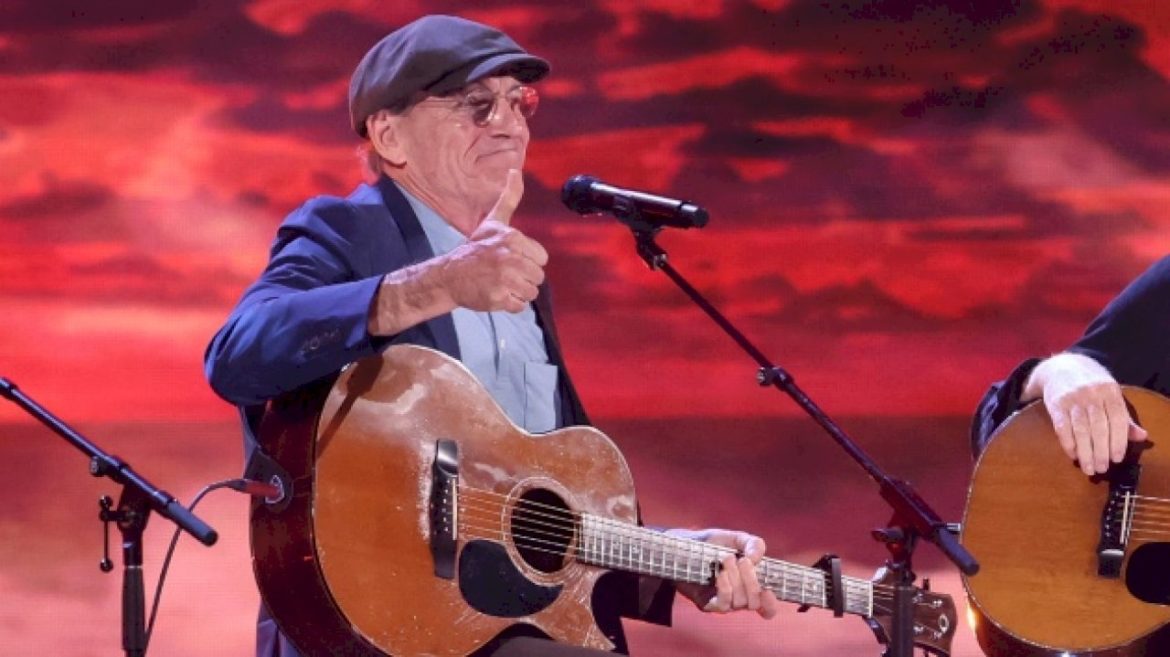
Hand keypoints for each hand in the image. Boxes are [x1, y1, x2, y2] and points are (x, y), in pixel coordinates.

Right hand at [440, 169, 547, 312]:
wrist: (450, 275)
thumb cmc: (475, 248)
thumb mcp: (493, 221)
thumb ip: (509, 197)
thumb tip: (517, 170)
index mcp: (513, 239)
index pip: (542, 258)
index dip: (528, 261)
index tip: (510, 258)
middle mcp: (510, 258)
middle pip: (538, 276)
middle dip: (523, 277)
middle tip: (504, 273)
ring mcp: (504, 280)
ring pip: (531, 292)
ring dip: (518, 291)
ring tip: (501, 283)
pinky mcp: (498, 299)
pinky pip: (519, 306)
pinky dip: (510, 304)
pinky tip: (497, 294)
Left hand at [665, 528, 778, 619]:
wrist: (683, 545)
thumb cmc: (711, 543)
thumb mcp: (734, 538)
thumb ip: (752, 543)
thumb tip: (757, 557)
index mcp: (749, 584)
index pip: (766, 607)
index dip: (771, 604)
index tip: (768, 590)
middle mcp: (738, 597)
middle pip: (755, 602)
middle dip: (752, 581)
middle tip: (742, 560)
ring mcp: (723, 602)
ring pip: (740, 603)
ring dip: (737, 580)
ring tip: (726, 559)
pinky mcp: (708, 604)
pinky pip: (723, 605)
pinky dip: (725, 589)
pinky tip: (720, 575)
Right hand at [1024, 352, 1147, 474]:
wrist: (1062, 366)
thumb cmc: (1092, 385)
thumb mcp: (1111, 395)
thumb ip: (1124, 417)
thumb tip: (1141, 436)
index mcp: (1110, 391)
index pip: (1117, 419)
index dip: (1118, 441)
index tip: (1116, 459)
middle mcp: (1091, 393)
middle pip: (1098, 427)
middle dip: (1100, 451)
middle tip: (1101, 469)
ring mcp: (1072, 398)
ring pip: (1080, 430)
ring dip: (1085, 452)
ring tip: (1089, 468)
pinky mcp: (1055, 404)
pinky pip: (1062, 427)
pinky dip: (1068, 443)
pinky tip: (1073, 455)